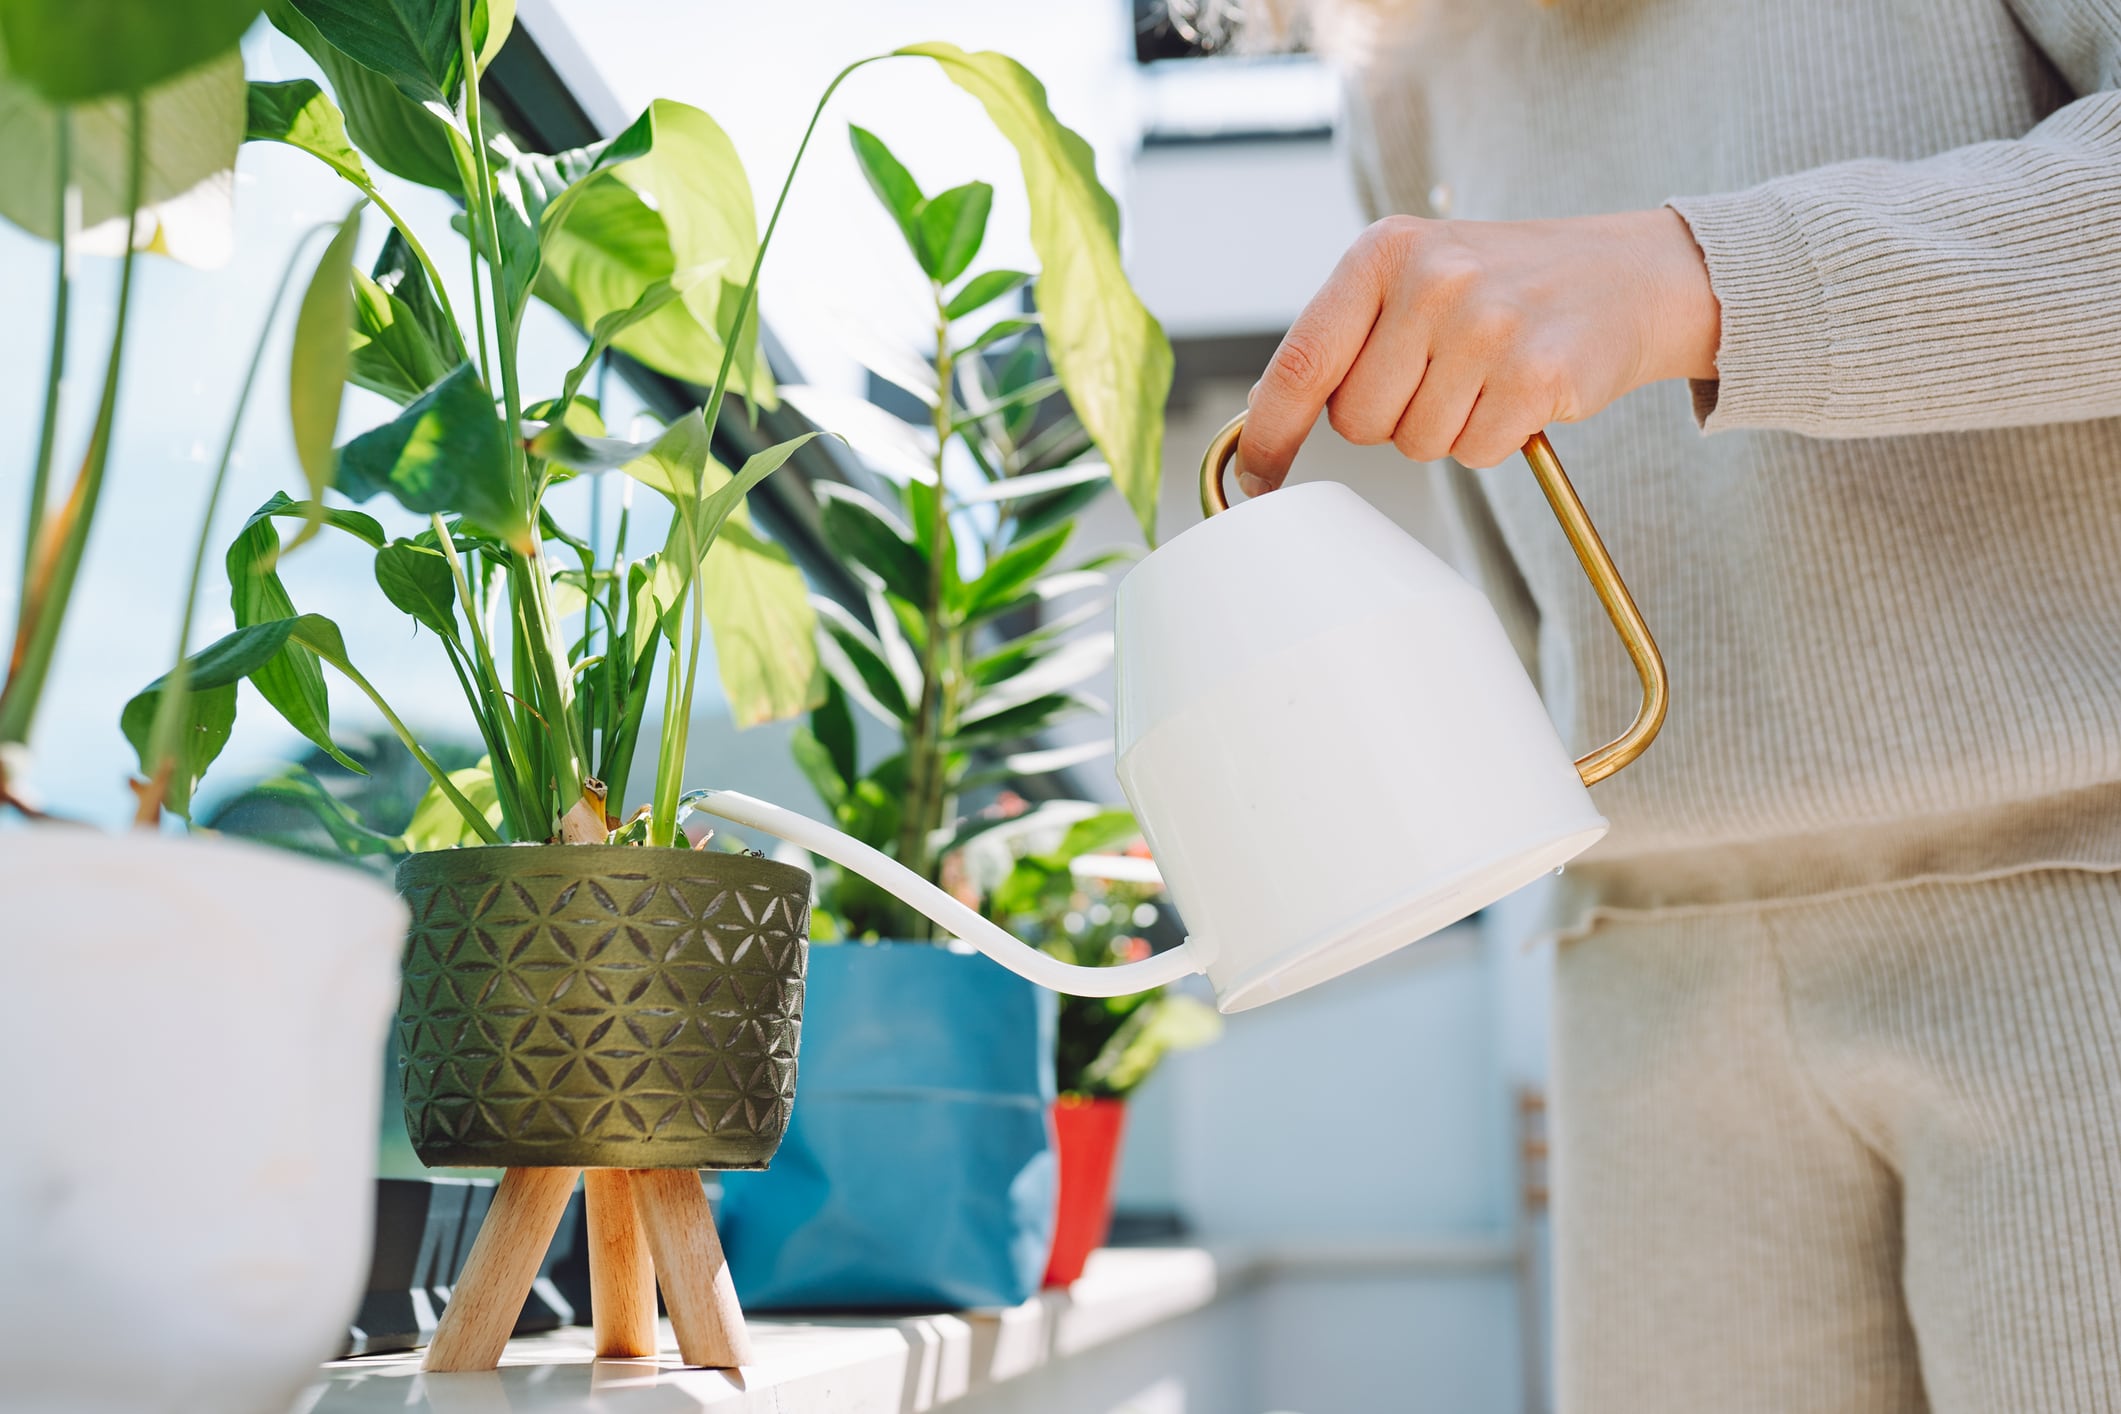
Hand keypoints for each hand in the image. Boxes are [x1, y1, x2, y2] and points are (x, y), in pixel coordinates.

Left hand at [1235, 209, 1719, 490]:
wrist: (1627, 275)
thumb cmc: (1505, 286)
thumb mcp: (1413, 278)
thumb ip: (1341, 337)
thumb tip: (1261, 411)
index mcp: (1383, 251)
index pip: (1300, 363)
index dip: (1269, 434)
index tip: (1255, 478)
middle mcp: (1432, 278)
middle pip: (1358, 421)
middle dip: (1390, 419)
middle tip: (1440, 376)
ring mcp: (1487, 323)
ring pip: (1417, 443)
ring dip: (1446, 430)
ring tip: (1485, 377)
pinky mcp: (1536, 372)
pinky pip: (1476, 452)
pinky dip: (1494, 440)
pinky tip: (1519, 393)